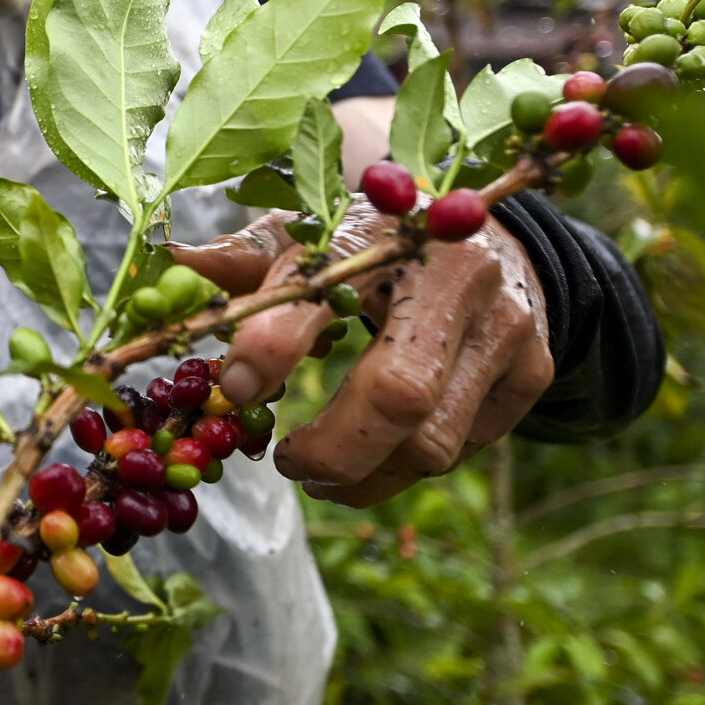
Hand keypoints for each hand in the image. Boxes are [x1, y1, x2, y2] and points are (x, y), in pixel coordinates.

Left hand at [171, 203, 553, 506]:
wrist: (494, 231)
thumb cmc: (378, 239)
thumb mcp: (314, 230)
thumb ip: (249, 258)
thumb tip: (173, 264)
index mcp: (385, 228)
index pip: (324, 291)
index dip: (270, 346)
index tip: (230, 387)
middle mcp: (457, 273)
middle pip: (397, 394)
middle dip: (330, 450)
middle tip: (286, 462)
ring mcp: (507, 325)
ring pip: (433, 441)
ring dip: (364, 476)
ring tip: (320, 472)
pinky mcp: (531, 371)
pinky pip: (463, 448)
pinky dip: (405, 466)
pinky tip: (377, 453)